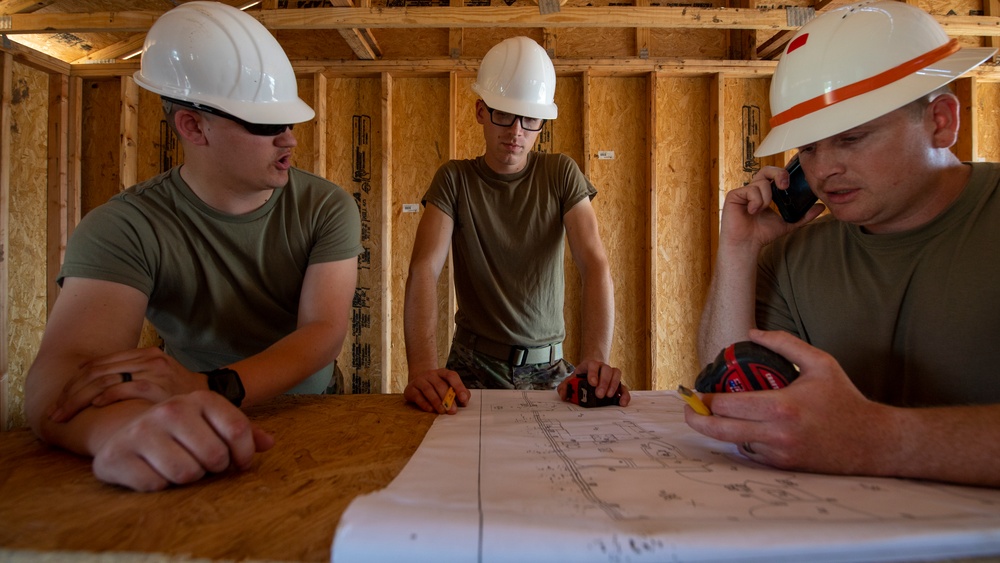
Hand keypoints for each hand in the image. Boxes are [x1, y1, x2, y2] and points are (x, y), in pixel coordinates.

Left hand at [49, 347, 207, 422]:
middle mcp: (146, 358)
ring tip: (65, 415)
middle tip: (55, 412)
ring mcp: (153, 371)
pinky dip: (106, 396)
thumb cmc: (179, 393)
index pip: (96, 364)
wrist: (212, 398)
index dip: (72, 383)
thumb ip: (130, 377)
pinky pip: (125, 387)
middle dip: (70, 393)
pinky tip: (94, 406)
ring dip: (79, 398)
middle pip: (95, 371)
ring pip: (104, 379)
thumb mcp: (156, 378)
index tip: (59, 401)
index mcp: (141, 354)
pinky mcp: (159, 386)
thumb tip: (93, 391)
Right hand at [91, 390, 273, 491]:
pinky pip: (157, 485)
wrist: (122, 434)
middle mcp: (170, 409)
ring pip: (187, 473)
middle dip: (214, 468)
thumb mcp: (211, 423)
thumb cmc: (178, 432)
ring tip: (179, 466)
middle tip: (202, 463)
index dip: (244, 454)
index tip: (239, 463)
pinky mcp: (117, 455)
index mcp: (199, 398)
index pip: (237, 429)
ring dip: (188, 479)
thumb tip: (269, 443)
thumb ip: (241, 431)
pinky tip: (153, 471)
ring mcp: (142, 431)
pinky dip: (160, 485)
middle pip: (215, 455)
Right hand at [404, 368, 469, 413]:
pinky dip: (425, 404)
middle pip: (440, 385)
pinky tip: (431, 410)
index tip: (463, 399)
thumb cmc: (437, 387)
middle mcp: (431, 374)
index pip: (452, 376)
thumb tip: (465, 401)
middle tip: (453, 411)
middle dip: (448, 399)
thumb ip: (459, 392)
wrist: (417, 383)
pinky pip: (418, 396)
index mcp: (443, 373)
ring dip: (437, 402)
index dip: (458, 387)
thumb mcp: (449, 387)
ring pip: (429, 390)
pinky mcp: (410, 389)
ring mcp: (420, 380)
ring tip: (442, 412)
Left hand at [558, 359, 630, 406]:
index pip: (592, 365)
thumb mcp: (571, 380)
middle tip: (599, 395)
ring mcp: (611, 374)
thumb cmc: (581, 377)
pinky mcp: (618, 383)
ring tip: (609, 396)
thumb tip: (563, 395)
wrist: (591, 372)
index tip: (592, 383)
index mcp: (590, 365)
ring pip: (616, 374)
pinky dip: (624, 394)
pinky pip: (624, 387)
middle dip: (604, 382)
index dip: (593, 373)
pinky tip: (622, 402)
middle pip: (606, 370)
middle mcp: (602, 367)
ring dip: (614, 385)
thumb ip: (564, 387)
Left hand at [684, 329, 890, 475]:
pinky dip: (748, 441)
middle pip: (720, 431)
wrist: (873, 441)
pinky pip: (754, 453)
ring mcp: (779, 454)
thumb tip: (752, 334)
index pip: (727, 405)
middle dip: (698, 420)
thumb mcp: (820, 362)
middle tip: (690, 410)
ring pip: (736, 443)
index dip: (706, 400)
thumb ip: (784, 344)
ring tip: (722, 415)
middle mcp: (776, 434)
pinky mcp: (784, 467)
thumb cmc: (845, 400)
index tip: (697, 392)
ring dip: (726, 430)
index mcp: (781, 407)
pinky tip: (753, 428)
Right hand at [719, 166, 824, 251]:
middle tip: (784, 186)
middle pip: (767, 169)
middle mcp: (755, 189)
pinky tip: (752, 212)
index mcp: (765, 193)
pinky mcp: (735, 195)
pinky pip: (750, 190)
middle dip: (778, 174)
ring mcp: (744, 191)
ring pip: (761, 183)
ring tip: (761, 211)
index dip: (783, 174)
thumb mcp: (787, 223)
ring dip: (766, 198)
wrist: (746, 245)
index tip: (791, 184)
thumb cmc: (761, 234)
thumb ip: (803, 215)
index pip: (775, 175)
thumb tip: (820, 207)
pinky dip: (755, 201)